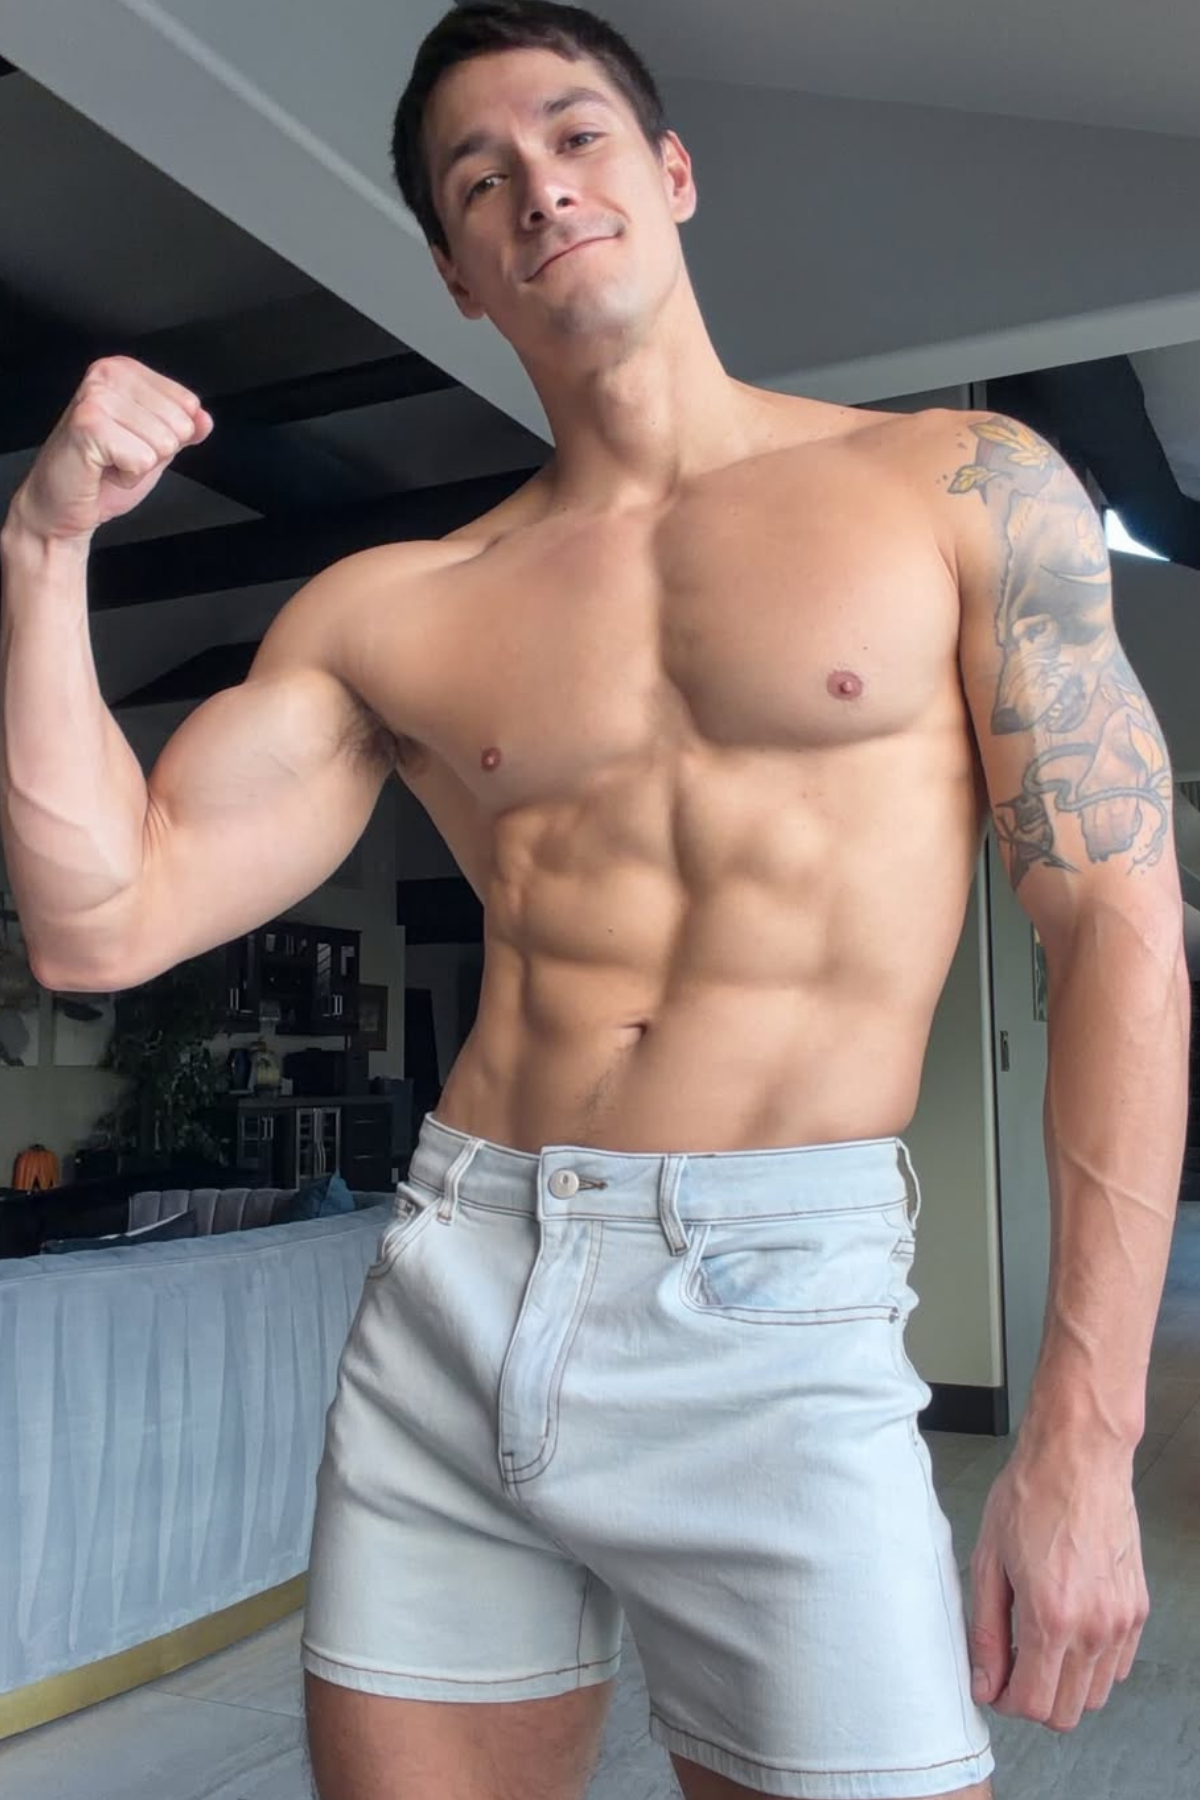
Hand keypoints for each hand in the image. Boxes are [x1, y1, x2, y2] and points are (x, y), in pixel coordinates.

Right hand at [8, 355, 212, 545]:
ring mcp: (96, 398)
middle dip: (155, 452)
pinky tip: (102, 470)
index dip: (168, 436)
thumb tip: (204, 419)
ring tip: (109, 462)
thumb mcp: (153, 445)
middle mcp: (107, 375)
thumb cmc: (99, 473)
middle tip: (119, 455)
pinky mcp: (89, 427)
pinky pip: (143, 461)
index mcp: (123, 370)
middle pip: (179, 423)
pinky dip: (128, 478)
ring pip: (164, 442)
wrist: (60, 505)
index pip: (189, 403)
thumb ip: (182, 429)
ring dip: (140, 466)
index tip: (132, 441)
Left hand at [967, 1438, 1148, 1730]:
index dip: (1005, 1702)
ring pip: (1094, 1695)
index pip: (1033, 1704)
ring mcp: (1121, 1620)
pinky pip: (1117, 1666)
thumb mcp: (988, 1561)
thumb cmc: (1030, 1496)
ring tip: (1038, 1644)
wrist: (1079, 1457)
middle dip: (1033, 1700)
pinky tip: (1067, 1630)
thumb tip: (985, 1682)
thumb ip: (986, 1631)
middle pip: (1067, 1712)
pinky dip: (1091, 1664)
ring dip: (1063, 1684)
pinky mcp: (1137, 1609)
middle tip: (1012, 1665)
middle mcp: (1094, 1627)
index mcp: (1051, 1617)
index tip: (993, 1684)